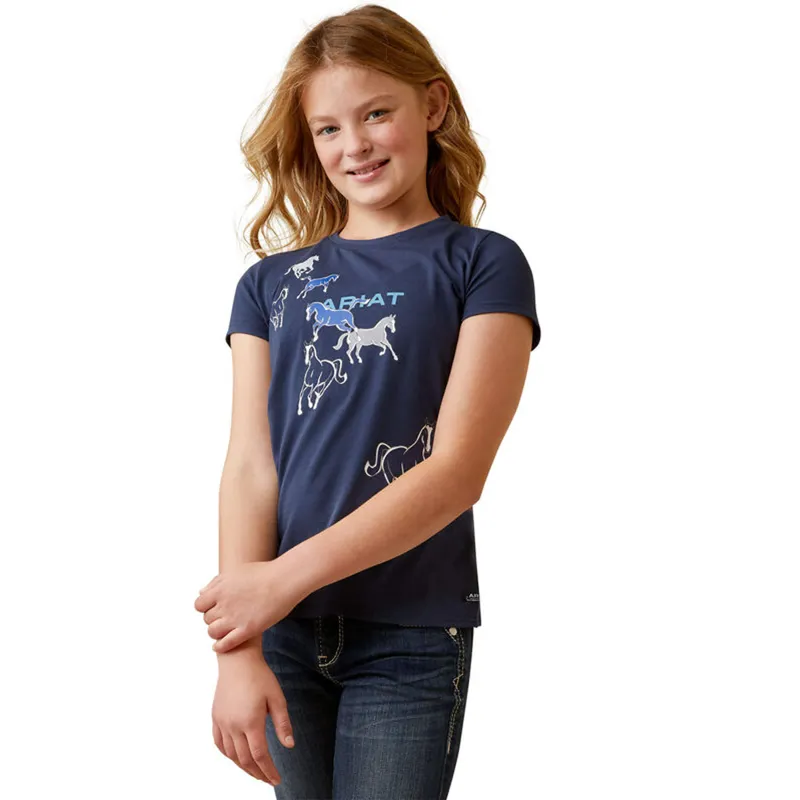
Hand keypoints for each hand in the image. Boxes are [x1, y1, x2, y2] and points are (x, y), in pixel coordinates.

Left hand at [195, 560, 300, 652]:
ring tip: (225, 629)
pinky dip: (220, 646)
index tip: (215, 607)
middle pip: (207, 619)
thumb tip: (202, 593)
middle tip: (225, 617)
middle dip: (214, 618)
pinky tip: (220, 645)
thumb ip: (216, 583)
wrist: (285, 579)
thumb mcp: (235, 572)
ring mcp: (235, 618)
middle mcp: (224, 604)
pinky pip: (226, 643)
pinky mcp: (248, 629)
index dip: (206, 607)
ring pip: (213, 632)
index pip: (199, 605)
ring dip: (216, 632)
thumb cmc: (263, 573)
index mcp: (220, 589)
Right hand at [213, 652, 294, 785]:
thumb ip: (283, 723)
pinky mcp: (216, 717)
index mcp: (251, 721)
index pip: (260, 756)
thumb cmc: (260, 676)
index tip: (277, 780)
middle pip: (244, 759)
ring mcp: (222, 722)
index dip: (268, 771)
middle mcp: (233, 725)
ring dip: (243, 767)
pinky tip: (236, 757)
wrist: (238, 659)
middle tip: (268, 779)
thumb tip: (289, 745)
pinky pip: (219, 743)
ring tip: (255, 772)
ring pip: (231, 755)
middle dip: (257, 773)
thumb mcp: (277, 698)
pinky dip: (228, 755)